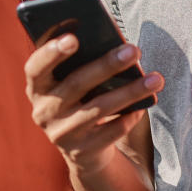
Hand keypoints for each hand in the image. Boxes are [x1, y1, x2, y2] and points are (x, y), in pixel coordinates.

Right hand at [24, 35, 162, 173]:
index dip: (50, 53)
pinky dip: (130, 116)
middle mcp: (44, 111)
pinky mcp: (83, 151)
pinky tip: (145, 104)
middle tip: (134, 50)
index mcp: (37, 88)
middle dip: (107, 65)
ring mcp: (62, 134)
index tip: (73, 38)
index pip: (35, 68)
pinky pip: (112, 131)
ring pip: (99, 109)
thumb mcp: (72, 83)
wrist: (81, 148)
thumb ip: (83, 63)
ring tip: (156, 79)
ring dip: (130, 92)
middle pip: (76, 84)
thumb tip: (116, 44)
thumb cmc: (81, 99)